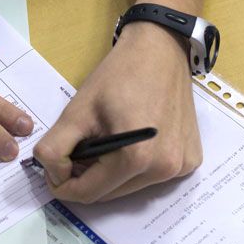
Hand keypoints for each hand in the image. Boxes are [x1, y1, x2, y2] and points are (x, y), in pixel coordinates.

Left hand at [33, 22, 201, 202]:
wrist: (161, 49)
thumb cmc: (120, 75)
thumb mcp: (77, 110)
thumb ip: (55, 148)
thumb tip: (53, 175)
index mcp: (137, 159)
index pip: (89, 194)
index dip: (63, 185)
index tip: (54, 169)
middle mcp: (164, 169)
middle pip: (110, 194)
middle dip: (87, 177)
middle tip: (77, 150)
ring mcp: (182, 167)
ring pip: (130, 187)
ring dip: (110, 173)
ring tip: (104, 140)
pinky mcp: (191, 160)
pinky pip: (153, 176)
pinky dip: (135, 167)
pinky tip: (131, 140)